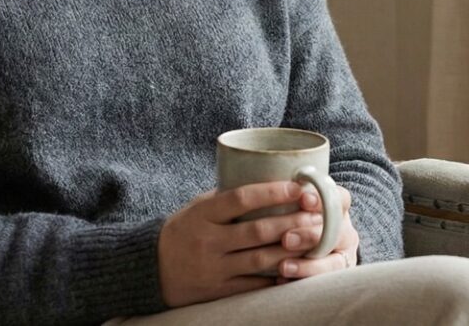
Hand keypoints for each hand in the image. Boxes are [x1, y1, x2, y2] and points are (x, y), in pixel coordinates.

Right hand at [158, 182, 325, 307]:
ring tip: (315, 240)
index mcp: (203, 214)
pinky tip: (297, 268)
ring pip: (259, 258)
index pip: (241, 198)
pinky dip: (275, 277)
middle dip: (292, 222)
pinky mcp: (218, 291)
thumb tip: (267, 178)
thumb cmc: (182, 231)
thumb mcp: (197, 208)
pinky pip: (253, 285)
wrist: (150, 269)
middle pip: (257, 230)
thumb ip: (226, 197)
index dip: (272, 192)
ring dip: (291, 249)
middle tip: (318, 216)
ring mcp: (213, 268)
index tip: (298, 187)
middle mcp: (208, 241)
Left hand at [273, 185, 358, 283]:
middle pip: (336, 231)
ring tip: (283, 267)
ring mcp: (344, 255)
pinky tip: (282, 283)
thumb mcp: (296, 204)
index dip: (323, 199)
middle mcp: (345, 231)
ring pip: (334, 262)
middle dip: (309, 235)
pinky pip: (325, 283)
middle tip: (286, 239)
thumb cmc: (297, 218)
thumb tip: (259, 180)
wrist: (319, 248)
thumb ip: (288, 196)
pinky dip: (304, 282)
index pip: (339, 198)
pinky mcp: (337, 277)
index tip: (303, 200)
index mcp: (338, 207)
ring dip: (308, 265)